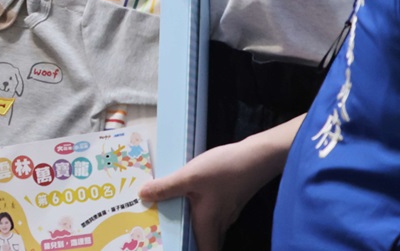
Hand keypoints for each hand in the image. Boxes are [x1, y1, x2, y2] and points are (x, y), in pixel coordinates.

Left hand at [138, 118, 300, 250]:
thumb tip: (141, 196)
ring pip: (209, 229)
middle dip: (188, 242)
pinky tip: (189, 200)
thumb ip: (166, 187)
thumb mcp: (189, 176)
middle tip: (166, 232)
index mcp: (208, 225)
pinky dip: (199, 214)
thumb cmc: (224, 169)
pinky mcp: (230, 202)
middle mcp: (220, 224)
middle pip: (205, 243)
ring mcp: (227, 213)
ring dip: (193, 227)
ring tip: (171, 217)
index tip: (171, 246)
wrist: (257, 157)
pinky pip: (213, 216)